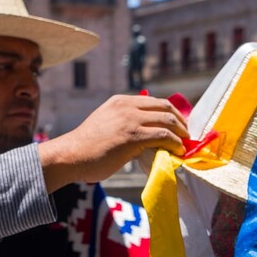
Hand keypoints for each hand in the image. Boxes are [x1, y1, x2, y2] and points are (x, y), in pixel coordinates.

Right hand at [38, 94, 188, 191]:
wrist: (71, 155)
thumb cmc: (86, 147)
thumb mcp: (106, 124)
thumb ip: (125, 124)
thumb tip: (146, 137)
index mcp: (120, 101)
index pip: (154, 102)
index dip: (171, 113)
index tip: (178, 125)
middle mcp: (127, 106)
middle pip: (165, 108)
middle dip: (180, 122)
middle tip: (186, 134)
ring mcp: (130, 120)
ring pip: (167, 121)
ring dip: (181, 133)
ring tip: (185, 144)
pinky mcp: (133, 136)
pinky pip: (163, 136)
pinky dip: (175, 143)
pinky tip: (178, 151)